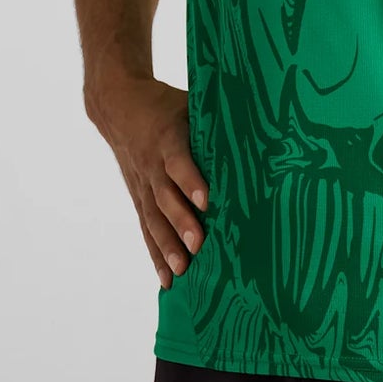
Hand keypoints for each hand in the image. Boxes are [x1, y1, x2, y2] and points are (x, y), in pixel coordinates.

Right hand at [87, 75, 209, 289]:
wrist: (120, 106)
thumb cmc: (168, 105)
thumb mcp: (191, 103)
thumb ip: (216, 119)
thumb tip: (262, 127)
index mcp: (169, 137)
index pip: (178, 161)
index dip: (191, 180)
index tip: (207, 200)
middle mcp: (152, 164)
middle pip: (165, 197)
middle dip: (181, 223)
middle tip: (199, 246)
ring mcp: (143, 184)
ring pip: (154, 218)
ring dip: (167, 246)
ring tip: (182, 271)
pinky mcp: (139, 198)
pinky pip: (146, 229)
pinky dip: (155, 255)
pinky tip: (167, 279)